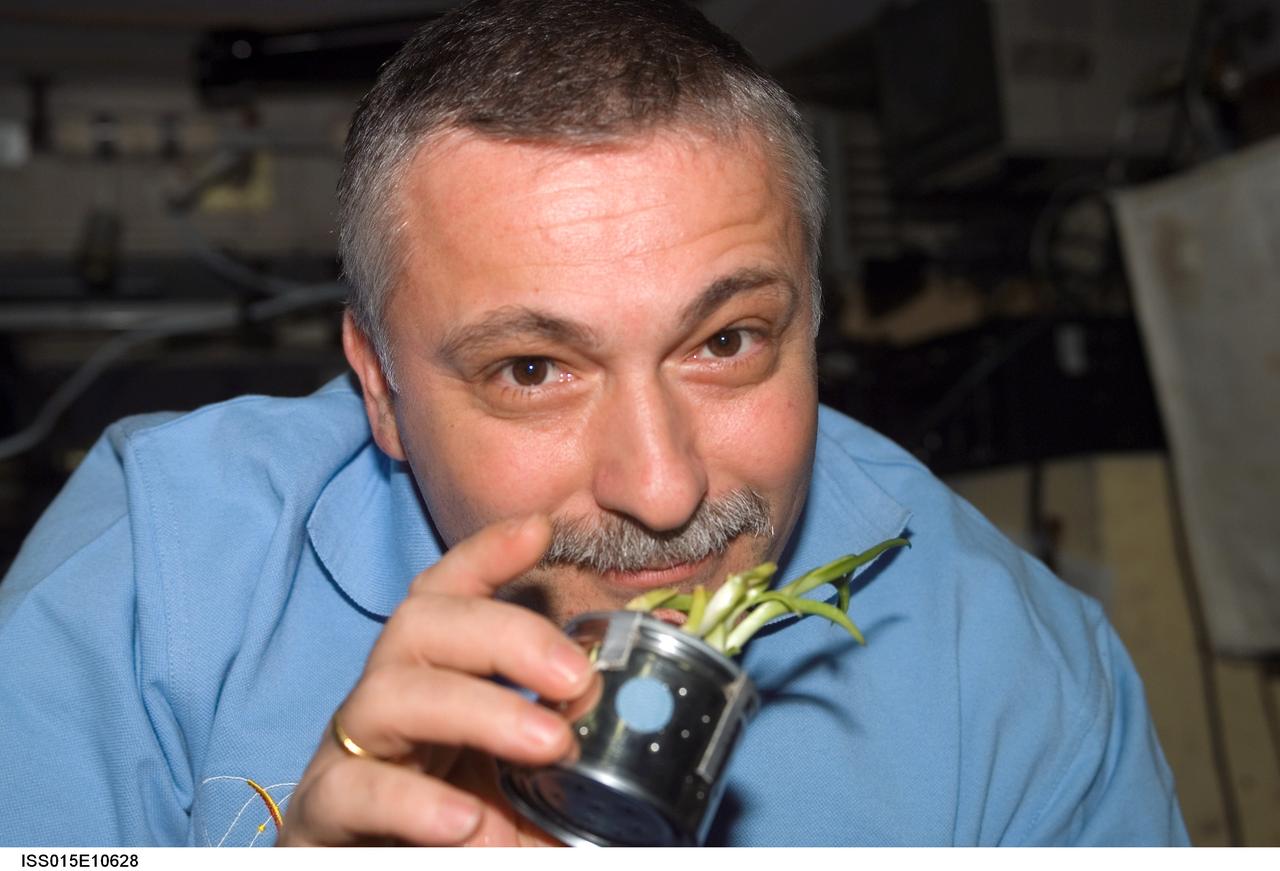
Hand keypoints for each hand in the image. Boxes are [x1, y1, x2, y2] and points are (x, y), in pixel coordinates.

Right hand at [278, 514, 595, 845]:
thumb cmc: (459, 835)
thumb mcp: (521, 787)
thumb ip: (563, 757)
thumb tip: (640, 733)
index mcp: (433, 682)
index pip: (448, 598)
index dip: (486, 555)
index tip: (540, 528)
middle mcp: (386, 703)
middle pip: (421, 623)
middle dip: (502, 632)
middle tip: (576, 677)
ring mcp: (348, 752)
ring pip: (388, 693)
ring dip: (477, 709)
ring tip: (549, 746)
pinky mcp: (324, 812)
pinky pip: (354, 788)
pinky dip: (413, 801)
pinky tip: (466, 820)